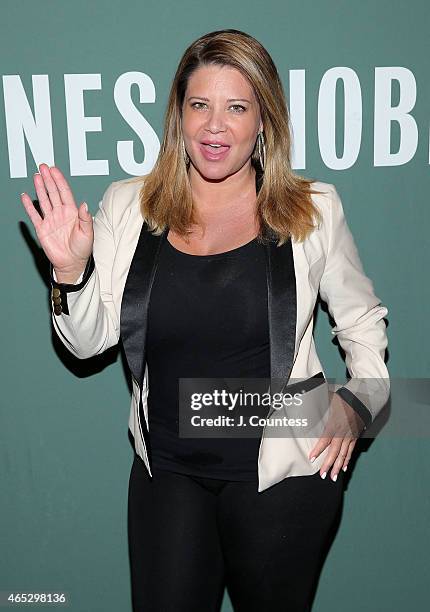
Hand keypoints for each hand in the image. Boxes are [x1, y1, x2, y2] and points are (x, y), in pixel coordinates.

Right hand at [20, 163, 92, 280]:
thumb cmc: (82, 249)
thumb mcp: (88, 233)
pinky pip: (34, 215)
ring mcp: (50, 220)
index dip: (59, 180)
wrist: (72, 263)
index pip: (64, 192)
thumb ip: (85, 218)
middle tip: (43, 167)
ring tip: (36, 176)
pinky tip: (26, 196)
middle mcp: (60, 213)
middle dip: (48, 179)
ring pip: (44, 200)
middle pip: (53, 192)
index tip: (54, 170)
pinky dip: (29, 206)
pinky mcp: (42, 228)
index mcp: (72, 212)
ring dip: (40, 188)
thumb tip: (84, 204)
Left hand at [308, 390, 364, 480]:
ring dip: (337, 467)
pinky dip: (347, 460)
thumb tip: (303, 399)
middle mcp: (342, 433)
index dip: (318, 449)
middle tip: (322, 475)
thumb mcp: (328, 399)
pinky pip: (351, 451)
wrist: (361, 400)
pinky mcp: (354, 438)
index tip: (312, 458)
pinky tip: (343, 469)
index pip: (325, 439)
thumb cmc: (342, 399)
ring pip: (343, 454)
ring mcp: (349, 436)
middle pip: (335, 451)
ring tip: (332, 477)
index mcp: (334, 424)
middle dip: (328, 464)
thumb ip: (316, 402)